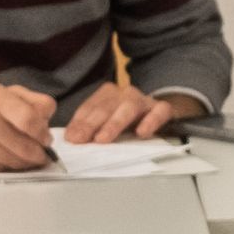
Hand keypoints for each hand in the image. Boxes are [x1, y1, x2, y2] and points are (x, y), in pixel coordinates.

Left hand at [57, 79, 182, 143]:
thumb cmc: (129, 120)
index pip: (90, 107)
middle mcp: (124, 93)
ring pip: (128, 109)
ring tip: (103, 139)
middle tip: (80, 140)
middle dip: (91, 124)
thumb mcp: (108, 121)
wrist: (160, 112)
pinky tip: (142, 133)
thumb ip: (90, 127)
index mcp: (108, 94)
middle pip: (105, 108)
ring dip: (114, 124)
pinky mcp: (162, 109)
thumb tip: (71, 138)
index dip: (79, 122)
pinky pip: (158, 112)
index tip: (70, 138)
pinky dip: (151, 121)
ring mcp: (143, 100)